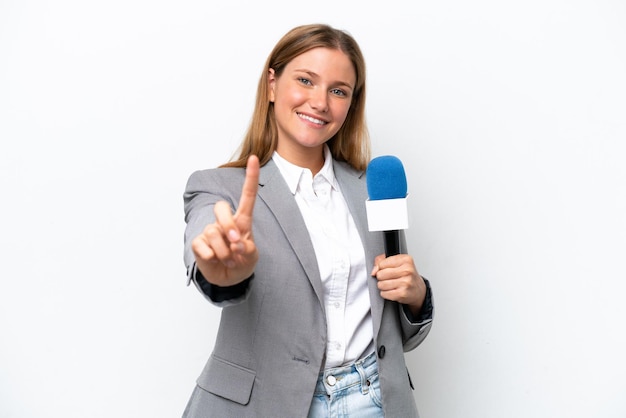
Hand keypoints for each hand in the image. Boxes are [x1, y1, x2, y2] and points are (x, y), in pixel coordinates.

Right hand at [191, 155, 259, 285]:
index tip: (255, 158)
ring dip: (224, 252)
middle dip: (228, 226)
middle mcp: (224, 222)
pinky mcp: (198, 243)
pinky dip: (211, 257)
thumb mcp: (251, 257)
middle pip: (222, 208)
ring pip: (213, 231)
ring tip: (229, 261)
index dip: (251, 177)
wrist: (228, 279)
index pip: (247, 196)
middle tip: (236, 244)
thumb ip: (247, 249)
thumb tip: (235, 244)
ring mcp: (210, 231)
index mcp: (242, 221)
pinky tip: (214, 261)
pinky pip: (202, 246)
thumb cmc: (242, 262)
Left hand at [371, 254, 425, 315]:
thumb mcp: (397, 262)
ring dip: (383, 286)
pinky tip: (392, 291)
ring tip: (391, 285)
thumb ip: (382, 261)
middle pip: (380, 274)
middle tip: (389, 278)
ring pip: (381, 284)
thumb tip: (374, 271)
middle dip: (381, 278)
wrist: (418, 290)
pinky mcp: (402, 293)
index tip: (386, 270)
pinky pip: (384, 294)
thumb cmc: (407, 275)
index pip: (381, 263)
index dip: (380, 268)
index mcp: (405, 260)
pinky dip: (386, 294)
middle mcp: (407, 270)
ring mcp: (405, 282)